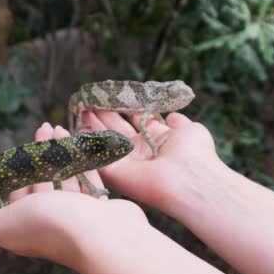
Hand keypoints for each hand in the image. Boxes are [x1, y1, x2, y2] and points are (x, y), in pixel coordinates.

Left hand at [0, 123, 146, 267]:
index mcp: (26, 225)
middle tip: (43, 127)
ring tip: (59, 128)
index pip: (16, 195)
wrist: (101, 236)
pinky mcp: (99, 207)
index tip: (17, 147)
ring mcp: (78, 214)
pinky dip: (81, 161)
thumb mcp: (3, 226)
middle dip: (39, 155)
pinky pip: (88, 178)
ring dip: (60, 152)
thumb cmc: (50, 225)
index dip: (14, 171)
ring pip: (66, 177)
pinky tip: (79, 144)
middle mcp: (51, 220)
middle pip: (42, 182)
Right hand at [82, 111, 225, 214]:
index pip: (134, 119)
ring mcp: (126, 162)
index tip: (111, 94)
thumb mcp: (190, 130)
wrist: (191, 179)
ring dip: (93, 124)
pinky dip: (88, 144)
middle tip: (89, 100)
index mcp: (156, 139)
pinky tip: (79, 127)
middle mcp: (139, 150)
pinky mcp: (115, 174)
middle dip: (103, 114)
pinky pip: (97, 157)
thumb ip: (178, 121)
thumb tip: (172, 116)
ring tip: (81, 108)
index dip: (123, 106)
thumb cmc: (195, 154)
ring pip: (105, 140)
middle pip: (116, 128)